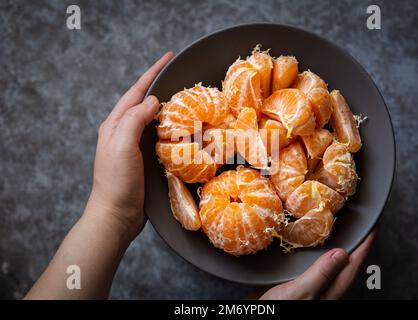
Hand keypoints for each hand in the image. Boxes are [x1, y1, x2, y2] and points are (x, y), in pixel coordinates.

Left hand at [86, 51, 173, 240]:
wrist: (117, 215)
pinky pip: (159, 136)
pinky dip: (171, 128)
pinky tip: (182, 129)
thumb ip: (134, 120)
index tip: (168, 57)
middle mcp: (124, 132)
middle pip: (144, 102)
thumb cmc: (117, 181)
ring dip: (168, 107)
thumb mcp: (122, 145)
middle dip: (160, 85)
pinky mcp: (145, 159)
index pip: (136, 92)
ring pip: (153, 119)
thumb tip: (152, 101)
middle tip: (179, 75)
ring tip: (185, 98)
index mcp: (116, 125)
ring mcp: (134, 146)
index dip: (152, 73)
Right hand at [260, 230, 375, 299]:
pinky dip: (310, 251)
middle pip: (343, 264)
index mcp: (329, 292)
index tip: (373, 227)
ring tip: (336, 230)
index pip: (353, 265)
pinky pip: (308, 264)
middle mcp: (322, 289)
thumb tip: (342, 254)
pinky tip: (304, 244)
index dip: (364, 246)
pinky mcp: (292, 284)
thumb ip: (320, 274)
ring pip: (325, 263)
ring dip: (331, 246)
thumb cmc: (278, 310)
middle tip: (357, 225)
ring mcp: (308, 287)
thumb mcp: (300, 292)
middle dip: (353, 245)